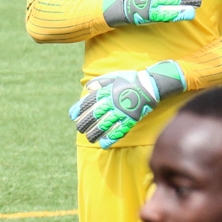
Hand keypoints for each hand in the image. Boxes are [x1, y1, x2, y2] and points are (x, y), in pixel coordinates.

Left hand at [69, 61, 186, 148]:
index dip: (79, 109)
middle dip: (85, 123)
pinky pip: (119, 131)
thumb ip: (100, 82)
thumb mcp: (113, 77)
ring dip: (95, 133)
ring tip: (89, 139)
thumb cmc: (130, 80)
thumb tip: (88, 88)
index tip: (72, 116)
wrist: (149, 85)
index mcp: (106, 92)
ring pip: (104, 125)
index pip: (88, 102)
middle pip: (94, 115)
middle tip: (79, 129)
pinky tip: (104, 144)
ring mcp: (121, 112)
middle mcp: (112, 103)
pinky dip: (111, 138)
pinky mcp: (130, 119)